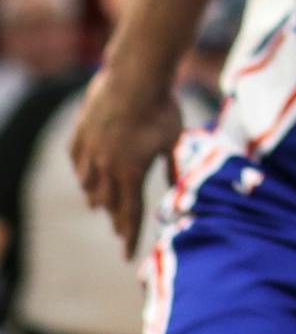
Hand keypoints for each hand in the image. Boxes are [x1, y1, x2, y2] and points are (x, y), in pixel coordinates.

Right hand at [69, 69, 181, 256]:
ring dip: (96, 197)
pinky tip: (83, 175)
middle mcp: (105, 167)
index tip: (127, 256)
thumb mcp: (174, 140)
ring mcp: (89, 150)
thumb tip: (179, 187)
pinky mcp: (80, 133)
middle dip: (116, 217)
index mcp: (131, 172)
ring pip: (88, 184)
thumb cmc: (162, 108)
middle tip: (120, 228)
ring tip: (99, 206)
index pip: (131, 213)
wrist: (135, 77)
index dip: (131, 235)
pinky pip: (76, 159)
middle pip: (109, 201)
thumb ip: (173, 166)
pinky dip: (81, 171)